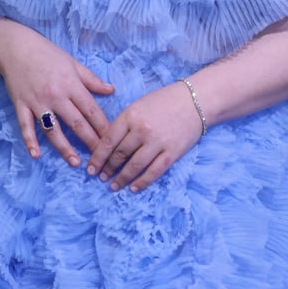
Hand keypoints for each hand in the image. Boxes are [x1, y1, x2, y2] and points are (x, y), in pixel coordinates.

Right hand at [0, 23, 113, 165]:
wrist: (16, 47)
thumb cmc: (47, 54)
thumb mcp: (73, 63)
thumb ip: (91, 80)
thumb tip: (111, 90)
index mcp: (71, 84)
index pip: (91, 110)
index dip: (102, 127)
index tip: (112, 141)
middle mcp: (56, 95)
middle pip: (76, 123)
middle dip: (90, 142)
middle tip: (100, 160)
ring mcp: (37, 102)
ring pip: (53, 129)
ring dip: (64, 147)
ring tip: (75, 162)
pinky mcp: (21, 105)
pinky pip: (26, 126)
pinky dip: (30, 141)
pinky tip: (36, 155)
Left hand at [86, 81, 204, 192]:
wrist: (196, 100)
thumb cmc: (165, 100)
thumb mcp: (139, 105)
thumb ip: (125, 123)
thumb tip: (109, 144)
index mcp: (131, 115)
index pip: (108, 140)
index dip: (98, 157)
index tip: (91, 168)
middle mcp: (142, 130)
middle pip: (119, 154)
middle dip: (108, 168)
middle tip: (101, 177)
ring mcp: (158, 142)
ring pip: (134, 166)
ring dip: (122, 178)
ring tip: (114, 186)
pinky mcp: (172, 153)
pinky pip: (154, 171)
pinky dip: (142, 182)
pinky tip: (133, 188)